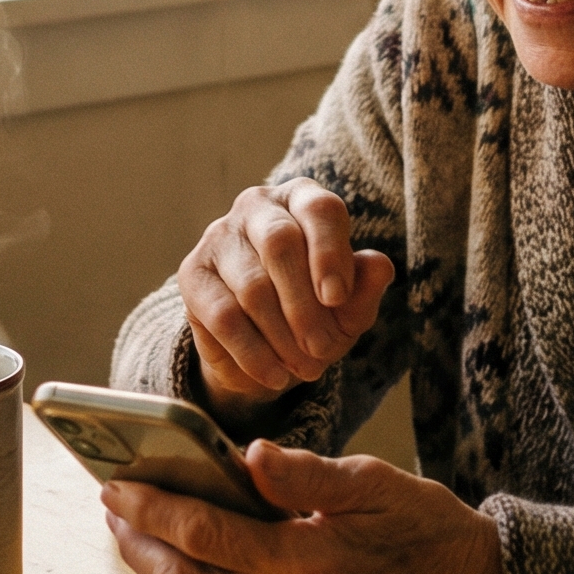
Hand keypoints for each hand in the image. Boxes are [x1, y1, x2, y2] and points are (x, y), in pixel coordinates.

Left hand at [102, 442, 503, 573]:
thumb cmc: (423, 527)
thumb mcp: (374, 483)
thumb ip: (307, 474)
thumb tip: (252, 454)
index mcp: (307, 565)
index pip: (206, 535)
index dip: (154, 509)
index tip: (118, 485)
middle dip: (139, 545)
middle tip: (111, 507)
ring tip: (134, 535)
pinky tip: (185, 566)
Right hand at [178, 181, 393, 422]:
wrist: (263, 352)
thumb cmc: (314, 312)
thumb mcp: (348, 308)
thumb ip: (365, 286)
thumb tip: (380, 266)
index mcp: (302, 199)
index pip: (319, 210)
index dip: (330, 253)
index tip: (337, 298)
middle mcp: (257, 206)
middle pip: (280, 243)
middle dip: (305, 305)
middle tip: (322, 350)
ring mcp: (219, 236)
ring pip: (252, 285)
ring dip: (282, 336)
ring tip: (304, 368)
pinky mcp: (193, 273)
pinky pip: (222, 315)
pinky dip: (253, 352)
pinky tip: (275, 375)